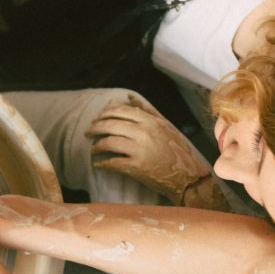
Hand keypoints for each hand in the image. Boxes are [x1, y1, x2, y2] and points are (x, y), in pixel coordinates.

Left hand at [86, 98, 211, 204]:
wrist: (186, 176)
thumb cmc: (176, 151)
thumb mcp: (164, 126)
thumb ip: (146, 111)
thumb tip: (128, 97)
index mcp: (149, 121)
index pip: (119, 111)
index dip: (104, 114)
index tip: (96, 119)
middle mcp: (143, 132)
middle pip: (110, 125)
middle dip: (95, 128)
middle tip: (88, 133)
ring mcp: (139, 150)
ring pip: (108, 142)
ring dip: (96, 146)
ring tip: (93, 149)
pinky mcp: (136, 167)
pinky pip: (112, 162)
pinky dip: (102, 163)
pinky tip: (98, 165)